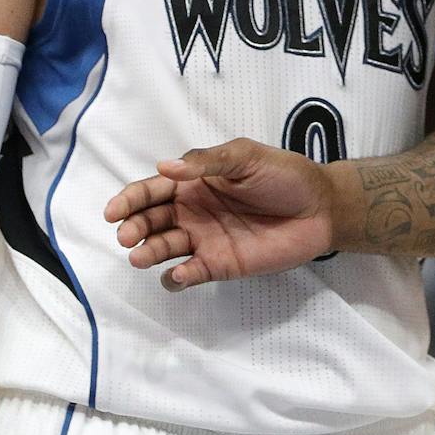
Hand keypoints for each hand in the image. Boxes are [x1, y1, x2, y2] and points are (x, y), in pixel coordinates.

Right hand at [104, 139, 340, 289]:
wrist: (321, 208)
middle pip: (150, 222)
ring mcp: (204, 240)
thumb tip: (164, 167)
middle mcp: (191, 212)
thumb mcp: (246, 157)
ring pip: (163, 249)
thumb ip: (207, 162)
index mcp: (193, 182)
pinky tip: (180, 274)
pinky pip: (189, 274)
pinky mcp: (219, 265)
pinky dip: (178, 277)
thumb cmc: (284, 175)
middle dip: (134, 229)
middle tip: (128, 237)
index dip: (129, 200)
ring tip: (141, 257)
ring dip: (148, 253)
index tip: (113, 212)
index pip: (151, 190)